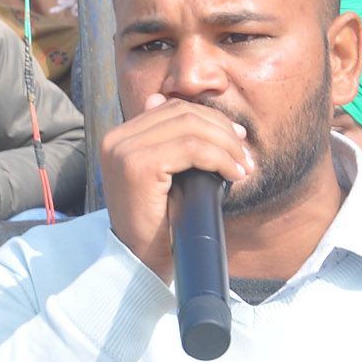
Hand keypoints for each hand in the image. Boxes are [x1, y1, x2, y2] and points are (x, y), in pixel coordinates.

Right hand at [99, 95, 251, 281]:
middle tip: (245, 154)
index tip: (238, 138)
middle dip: (222, 130)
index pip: (171, 108)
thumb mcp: (165, 176)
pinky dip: (219, 158)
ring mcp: (123, 151)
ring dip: (226, 145)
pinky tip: (233, 174)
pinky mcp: (137, 166)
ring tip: (243, 167)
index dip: (210, 118)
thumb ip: (167, 142)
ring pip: (190, 128)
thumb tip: (159, 100)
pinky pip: (191, 149)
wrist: (141, 262)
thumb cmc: (158, 223)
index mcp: (119, 137)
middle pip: (182, 113)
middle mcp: (115, 139)